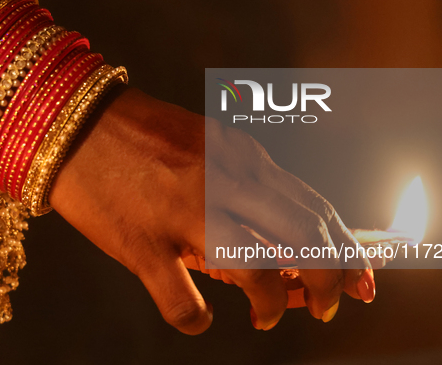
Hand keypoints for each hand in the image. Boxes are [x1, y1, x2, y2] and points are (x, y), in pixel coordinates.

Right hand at [49, 86, 373, 334]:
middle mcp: (225, 183)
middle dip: (331, 281)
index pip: (316, 208)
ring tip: (268, 317)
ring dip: (273, 303)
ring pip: (256, 270)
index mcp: (244, 160)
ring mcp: (184, 214)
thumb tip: (284, 232)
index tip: (365, 278)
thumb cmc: (147, 138)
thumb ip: (249, 185)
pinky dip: (197, 319)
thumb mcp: (210, 148)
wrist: (76, 123)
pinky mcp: (142, 244)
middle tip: (330, 306)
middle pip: (303, 239)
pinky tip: (200, 317)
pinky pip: (182, 300)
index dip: (350, 249)